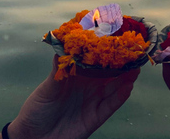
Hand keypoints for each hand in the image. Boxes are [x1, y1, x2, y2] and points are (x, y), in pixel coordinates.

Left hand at [3, 55, 139, 138]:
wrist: (34, 136)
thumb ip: (57, 69)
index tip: (118, 40)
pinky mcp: (95, 117)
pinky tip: (128, 87)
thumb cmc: (38, 108)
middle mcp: (89, 86)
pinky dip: (120, 97)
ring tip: (136, 68)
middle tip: (134, 53)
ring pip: (114, 88)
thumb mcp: (47, 87)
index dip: (106, 52)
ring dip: (126, 78)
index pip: (95, 61)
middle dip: (122, 64)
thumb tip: (62, 47)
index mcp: (78, 75)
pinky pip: (110, 105)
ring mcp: (94, 101)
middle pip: (109, 73)